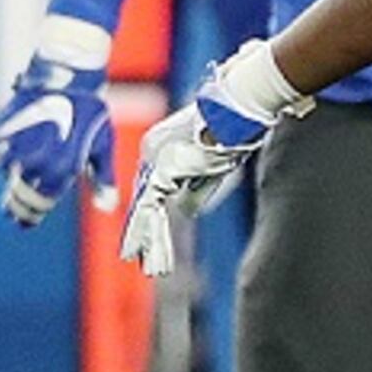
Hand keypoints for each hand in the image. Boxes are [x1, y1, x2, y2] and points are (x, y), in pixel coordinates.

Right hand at [0, 15, 114, 226]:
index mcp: (62, 169)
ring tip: (16, 173)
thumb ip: (104, 180)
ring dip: (10, 173)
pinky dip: (0, 150)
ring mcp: (18, 142)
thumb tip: (107, 208)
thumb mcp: (103, 147)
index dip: (28, 215)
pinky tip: (7, 149)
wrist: (71, 75)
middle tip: (12, 208)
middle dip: (16, 202)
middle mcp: (38, 159)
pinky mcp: (4, 124)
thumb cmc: (91, 112)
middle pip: (19, 192)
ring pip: (5, 169)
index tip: (22, 221)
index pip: (39, 204)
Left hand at [118, 37, 307, 276]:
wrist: (236, 105)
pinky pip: (150, 208)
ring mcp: (155, 159)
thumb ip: (196, 187)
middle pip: (147, 199)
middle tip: (136, 258)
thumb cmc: (233, 127)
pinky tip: (139, 252)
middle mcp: (152, 152)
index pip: (154, 188)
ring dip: (148, 241)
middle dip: (144, 232)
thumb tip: (183, 213)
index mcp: (163, 147)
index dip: (151, 216)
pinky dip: (145, 232)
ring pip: (146, 208)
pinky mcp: (163, 169)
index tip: (149, 238)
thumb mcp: (213, 164)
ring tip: (147, 266)